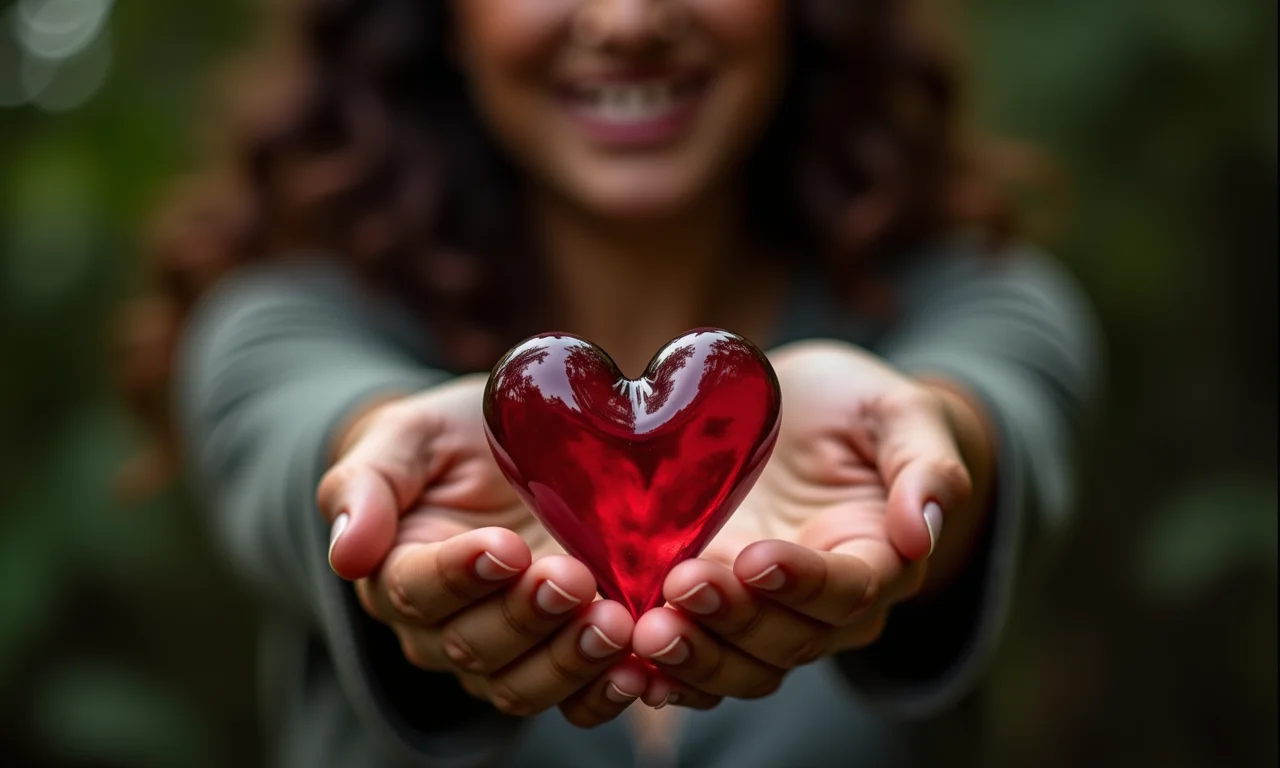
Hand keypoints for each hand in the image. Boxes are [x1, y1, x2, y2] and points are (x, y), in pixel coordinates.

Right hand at [317, 375, 644, 726]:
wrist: (508, 452)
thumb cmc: (451, 440)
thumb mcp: (406, 436)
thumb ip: (367, 484)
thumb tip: (345, 552)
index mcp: (397, 574)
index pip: (416, 589)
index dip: (460, 575)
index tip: (504, 547)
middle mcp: (443, 628)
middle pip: (473, 646)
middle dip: (525, 617)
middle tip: (573, 580)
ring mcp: (504, 651)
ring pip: (520, 683)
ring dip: (568, 660)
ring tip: (614, 625)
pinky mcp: (557, 657)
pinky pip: (572, 699)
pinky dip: (602, 695)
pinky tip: (637, 672)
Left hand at [632, 341, 991, 705]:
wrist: (802, 416)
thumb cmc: (857, 406)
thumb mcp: (899, 411)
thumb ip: (926, 465)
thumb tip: (923, 531)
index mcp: (878, 559)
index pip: (848, 590)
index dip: (802, 582)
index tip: (755, 557)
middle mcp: (826, 605)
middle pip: (790, 638)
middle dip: (734, 620)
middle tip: (679, 586)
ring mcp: (767, 613)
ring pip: (743, 664)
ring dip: (694, 655)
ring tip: (643, 631)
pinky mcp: (717, 611)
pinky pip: (699, 660)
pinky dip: (664, 672)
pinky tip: (623, 663)